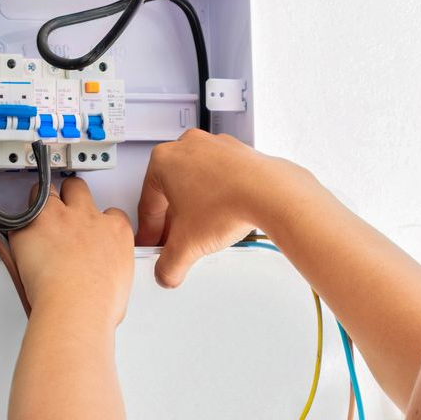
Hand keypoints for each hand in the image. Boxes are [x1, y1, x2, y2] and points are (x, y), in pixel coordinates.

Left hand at [8, 177, 133, 324]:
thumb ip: (109, 268)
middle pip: (78, 189)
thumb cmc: (98, 302)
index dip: (96, 220)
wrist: (75, 305)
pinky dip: (17, 225)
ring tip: (36, 218)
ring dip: (41, 201)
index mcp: (115, 230)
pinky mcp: (30, 226)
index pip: (110, 212)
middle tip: (61, 214)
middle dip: (69, 196)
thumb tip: (102, 277)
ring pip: (47, 191)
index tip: (89, 231)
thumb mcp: (119, 282)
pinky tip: (17, 237)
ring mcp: (58, 218)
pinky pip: (19, 216)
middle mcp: (87, 217)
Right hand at [136, 129, 294, 287]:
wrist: (272, 194)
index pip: (148, 205)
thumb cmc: (229, 204)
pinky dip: (217, 198)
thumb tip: (166, 273)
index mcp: (163, 160)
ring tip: (202, 232)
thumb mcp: (185, 246)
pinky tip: (222, 217)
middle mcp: (187, 147)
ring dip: (194, 208)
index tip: (153, 242)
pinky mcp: (239, 152)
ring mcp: (215, 146)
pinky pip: (219, 178)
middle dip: (172, 221)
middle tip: (175, 240)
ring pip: (195, 183)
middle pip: (171, 192)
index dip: (149, 232)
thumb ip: (168, 266)